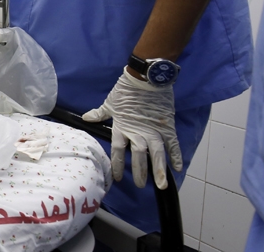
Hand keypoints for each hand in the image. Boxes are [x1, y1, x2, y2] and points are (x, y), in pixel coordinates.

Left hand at [82, 69, 181, 188]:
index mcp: (122, 127)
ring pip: (157, 154)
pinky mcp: (167, 126)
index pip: (118, 151)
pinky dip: (176, 155)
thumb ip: (99, 113)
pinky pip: (173, 144)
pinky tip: (177, 168)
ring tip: (160, 185)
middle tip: (140, 185)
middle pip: (138, 156)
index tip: (118, 178)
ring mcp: (154, 130)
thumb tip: (86, 118)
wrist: (146, 78)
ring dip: (158, 170)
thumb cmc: (126, 90)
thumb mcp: (110, 102)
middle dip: (139, 172)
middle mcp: (138, 132)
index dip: (117, 165)